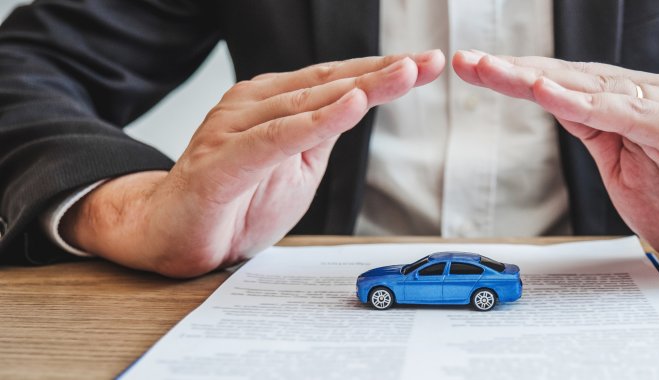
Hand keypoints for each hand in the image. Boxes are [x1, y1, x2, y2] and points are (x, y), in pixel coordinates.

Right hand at [61, 50, 445, 276]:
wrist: (170, 234)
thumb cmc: (235, 202)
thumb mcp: (298, 167)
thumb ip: (324, 136)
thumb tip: (361, 105)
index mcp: (273, 103)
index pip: (337, 81)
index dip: (383, 71)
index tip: (428, 64)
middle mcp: (253, 105)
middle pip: (329, 84)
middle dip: (384, 73)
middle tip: (428, 62)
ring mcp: (234, 128)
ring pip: (306, 103)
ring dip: (359, 88)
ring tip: (403, 74)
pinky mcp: (222, 162)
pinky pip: (275, 139)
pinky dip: (314, 122)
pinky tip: (349, 108)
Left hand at [452, 50, 658, 279]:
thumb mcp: (624, 169)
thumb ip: (596, 135)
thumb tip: (555, 106)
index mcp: (630, 106)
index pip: (564, 85)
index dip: (516, 76)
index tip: (472, 68)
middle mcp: (650, 97)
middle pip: (572, 78)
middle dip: (516, 70)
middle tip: (469, 61)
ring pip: (598, 88)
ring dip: (543, 80)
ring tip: (498, 72)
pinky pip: (634, 116)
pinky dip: (592, 104)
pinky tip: (555, 96)